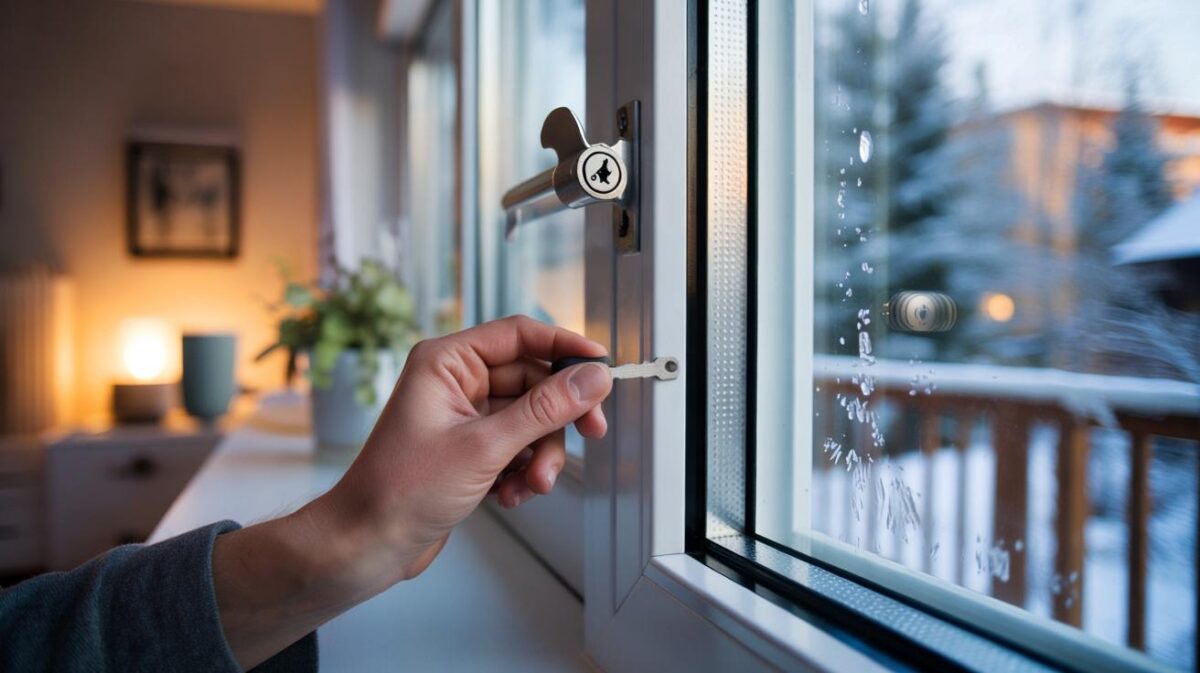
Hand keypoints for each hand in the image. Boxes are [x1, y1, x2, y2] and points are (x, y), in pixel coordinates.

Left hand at [212, 316, 612, 668]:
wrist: (367, 545)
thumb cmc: (402, 491)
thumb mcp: (486, 447)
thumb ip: (545, 409)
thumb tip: (591, 378)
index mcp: (446, 362)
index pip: (520, 335)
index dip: (565, 347)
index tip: (603, 367)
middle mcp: (454, 381)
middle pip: (532, 380)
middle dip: (556, 419)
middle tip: (590, 434)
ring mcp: (463, 416)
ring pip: (530, 419)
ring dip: (540, 454)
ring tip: (532, 484)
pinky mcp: (469, 448)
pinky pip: (517, 445)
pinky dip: (523, 470)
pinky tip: (511, 495)